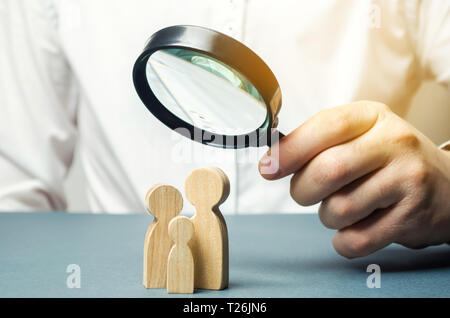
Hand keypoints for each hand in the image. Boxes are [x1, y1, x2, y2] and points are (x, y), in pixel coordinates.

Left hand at [259, 101, 449, 257]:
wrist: (447, 187)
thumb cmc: (388, 160)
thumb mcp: (359, 135)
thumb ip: (317, 142)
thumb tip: (272, 162)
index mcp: (372, 117)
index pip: (326, 126)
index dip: (290, 150)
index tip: (268, 169)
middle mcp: (394, 143)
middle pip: (327, 171)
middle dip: (303, 190)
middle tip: (307, 193)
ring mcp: (407, 179)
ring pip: (338, 209)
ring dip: (327, 216)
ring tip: (345, 207)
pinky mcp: (412, 217)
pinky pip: (355, 240)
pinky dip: (343, 241)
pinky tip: (356, 227)